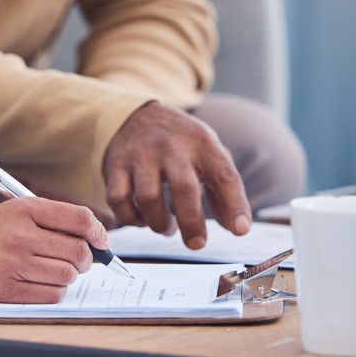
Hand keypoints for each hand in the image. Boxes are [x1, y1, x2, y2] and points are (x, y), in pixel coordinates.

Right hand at [0, 198, 107, 302]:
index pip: (80, 218)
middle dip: (84, 259)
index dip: (98, 232)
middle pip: (79, 251)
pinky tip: (38, 284)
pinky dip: (52, 293)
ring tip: (49, 271)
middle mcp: (22, 234)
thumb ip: (49, 221)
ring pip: (68, 275)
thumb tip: (93, 240)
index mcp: (25, 209)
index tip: (101, 241)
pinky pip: (51, 295)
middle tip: (76, 261)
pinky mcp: (7, 290)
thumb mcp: (10, 213)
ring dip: (66, 277)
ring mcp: (15, 263)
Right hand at [102, 101, 250, 248]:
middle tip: (196, 243)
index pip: (224, 175)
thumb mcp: (207, 153)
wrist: (135, 113)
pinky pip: (119, 199)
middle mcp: (171, 146)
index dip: (235, 204)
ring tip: (168, 227)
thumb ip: (223, 189)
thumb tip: (235, 228)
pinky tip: (141, 219)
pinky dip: (130, 218)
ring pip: (148, 198)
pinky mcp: (115, 164)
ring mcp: (140, 154)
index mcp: (201, 143)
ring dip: (160, 223)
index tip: (240, 230)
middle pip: (184, 188)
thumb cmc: (179, 142)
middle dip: (192, 223)